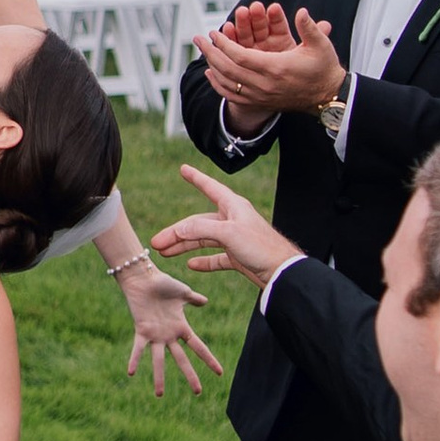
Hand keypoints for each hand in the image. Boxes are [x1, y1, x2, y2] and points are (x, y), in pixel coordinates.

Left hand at [118, 257, 223, 396]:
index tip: (220, 373)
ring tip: (159, 395)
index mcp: (181, 328)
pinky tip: (131, 372)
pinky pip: (138, 348)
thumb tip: (205, 301)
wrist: (144, 277)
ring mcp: (155, 335)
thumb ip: (194, 299)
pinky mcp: (142, 331)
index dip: (209, 360)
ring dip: (159, 377)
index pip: (199, 347)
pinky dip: (134, 359)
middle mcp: (169, 335)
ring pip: (159, 360)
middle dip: (190, 375)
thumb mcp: (183, 292)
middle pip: (182, 359)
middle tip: (198, 392)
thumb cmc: (163, 283)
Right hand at [152, 162, 304, 287]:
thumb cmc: (260, 247)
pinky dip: (203, 261)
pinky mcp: (237, 256)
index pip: (210, 187)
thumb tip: (179, 229)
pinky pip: (215, 257)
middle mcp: (232, 220)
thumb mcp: (228, 233)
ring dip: (184, 246)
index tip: (184, 169)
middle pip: (198, 222)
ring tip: (165, 253)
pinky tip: (192, 265)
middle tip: (157, 242)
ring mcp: (234, 239)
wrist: (282, 271)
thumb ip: (201, 228)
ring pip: (203, 240)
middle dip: (176, 232)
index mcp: (233, 207)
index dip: (196, 178)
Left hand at [195, 2, 343, 123]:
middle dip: (211, 52)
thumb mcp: (320, 45)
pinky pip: (233, 95)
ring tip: (202, 51)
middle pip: (228, 69)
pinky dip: (218, 84)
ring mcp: (261, 95)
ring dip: (212, 65)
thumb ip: (309, 27)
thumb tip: (301, 12)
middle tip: (199, 39)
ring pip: (227, 82)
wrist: (327, 97)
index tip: (214, 33)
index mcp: (276, 68)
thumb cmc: (323, 69)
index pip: (240, 56)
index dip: (224, 44)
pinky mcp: (261, 102)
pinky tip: (211, 73)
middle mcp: (265, 84)